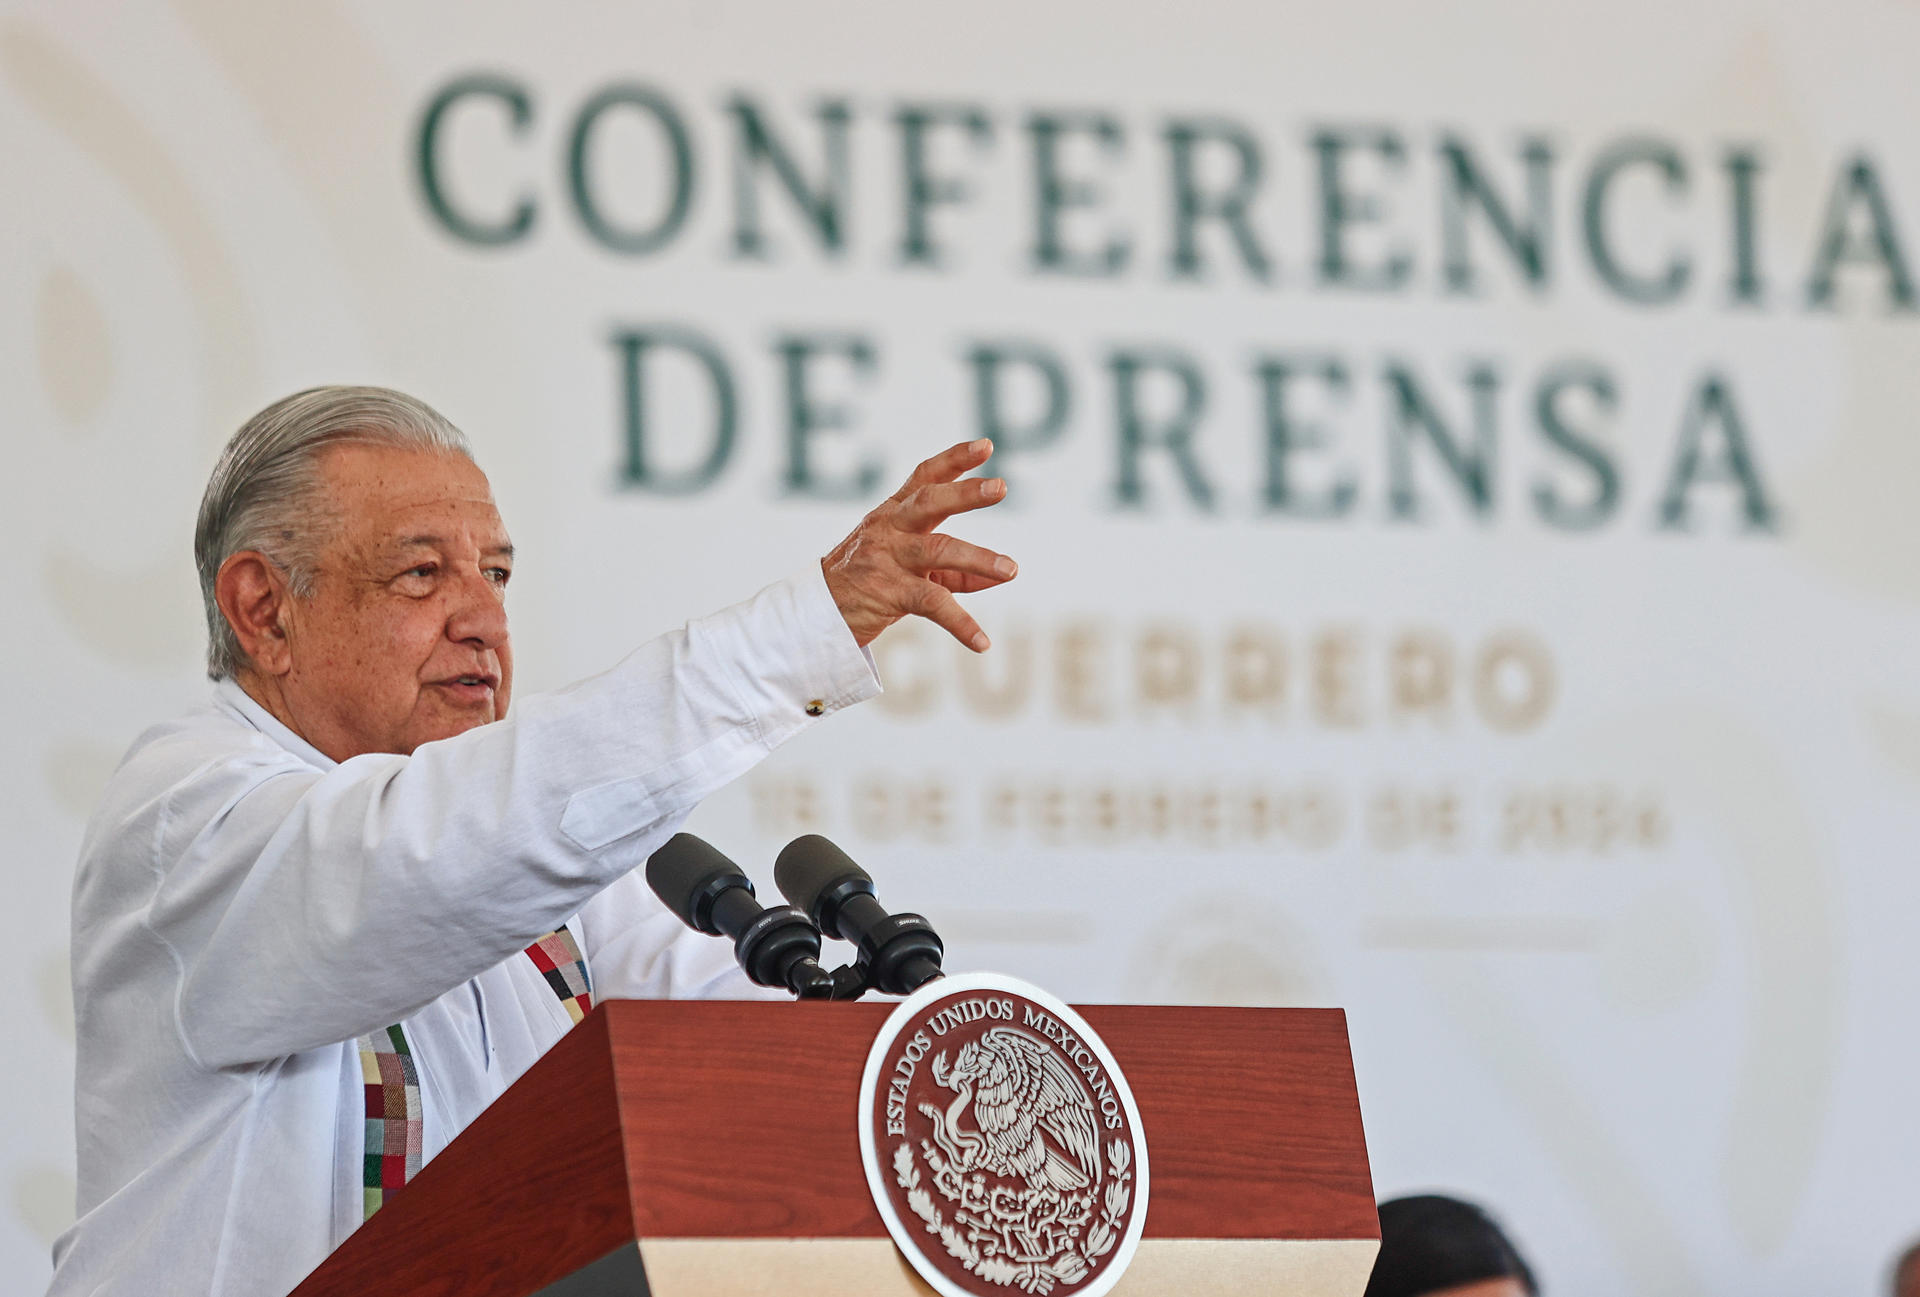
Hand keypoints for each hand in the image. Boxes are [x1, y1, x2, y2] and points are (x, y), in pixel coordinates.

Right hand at [822, 439, 1016, 650]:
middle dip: (966, 494)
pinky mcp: (888, 592)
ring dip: (979, 559)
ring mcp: (887, 559)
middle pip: (929, 502)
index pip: (925, 477)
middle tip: (1001, 486)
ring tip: (1012, 570)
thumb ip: (953, 569)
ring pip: (938, 550)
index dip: (955, 460)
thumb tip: (999, 576)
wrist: (818, 613)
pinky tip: (982, 642)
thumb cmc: (870, 580)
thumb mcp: (908, 564)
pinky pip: (932, 604)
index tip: (986, 446)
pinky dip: (961, 624)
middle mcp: (890, 528)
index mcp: (894, 512)